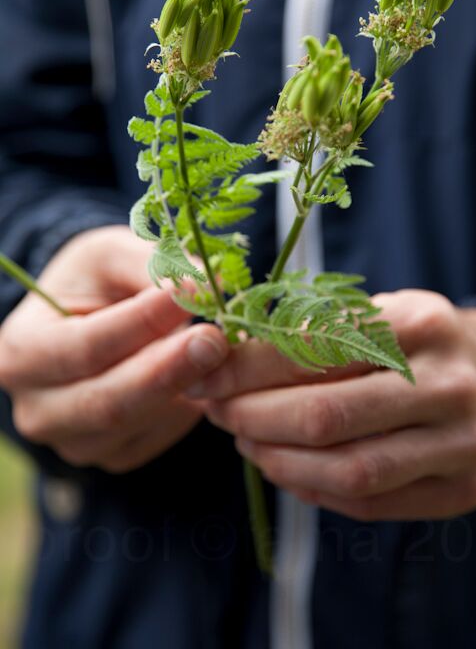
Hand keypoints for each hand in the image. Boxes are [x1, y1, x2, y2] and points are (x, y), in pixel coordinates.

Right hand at [0, 226, 228, 472]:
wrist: (88, 323)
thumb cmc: (94, 284)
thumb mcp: (109, 256)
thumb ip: (150, 264)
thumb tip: (206, 283)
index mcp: (21, 352)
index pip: (86, 346)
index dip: (142, 323)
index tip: (190, 295)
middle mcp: (37, 409)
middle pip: (109, 401)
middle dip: (169, 368)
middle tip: (216, 337)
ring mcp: (74, 442)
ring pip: (138, 423)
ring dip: (185, 387)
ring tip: (218, 346)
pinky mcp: (115, 455)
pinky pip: (158, 436)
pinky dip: (186, 407)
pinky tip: (202, 372)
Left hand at [200, 290, 475, 519]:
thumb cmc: (416, 340)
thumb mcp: (374, 313)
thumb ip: (309, 333)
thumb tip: (220, 361)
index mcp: (422, 323)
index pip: (313, 350)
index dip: (246, 369)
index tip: (202, 376)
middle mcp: (450, 384)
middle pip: (325, 417)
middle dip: (253, 418)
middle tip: (217, 413)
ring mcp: (464, 443)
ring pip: (348, 471)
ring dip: (278, 462)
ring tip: (247, 443)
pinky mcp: (466, 490)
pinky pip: (371, 505)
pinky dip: (314, 491)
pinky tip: (287, 468)